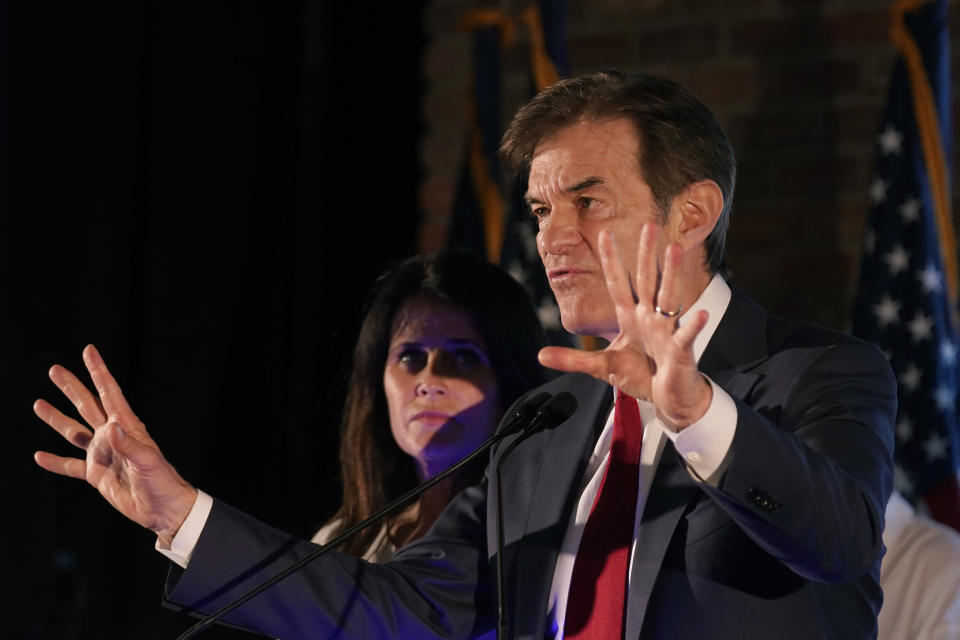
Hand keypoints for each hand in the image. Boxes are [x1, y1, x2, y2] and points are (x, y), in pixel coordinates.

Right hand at [33, 344, 196, 546]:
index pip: (109, 393)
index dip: (99, 372)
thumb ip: (128, 445)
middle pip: (87, 406)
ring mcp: (102, 455)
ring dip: (56, 419)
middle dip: (72, 387)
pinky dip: (55, 461)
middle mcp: (112, 437)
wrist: (163, 508)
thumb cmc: (163, 481)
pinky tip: (39, 456)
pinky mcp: (97, 475)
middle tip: (55, 370)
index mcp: (127, 427)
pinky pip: (71, 466)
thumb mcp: (148, 461)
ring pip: (74, 432)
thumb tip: (109, 427)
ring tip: (38, 404)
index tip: (88, 351)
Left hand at [539, 223, 711, 428]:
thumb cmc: (642, 376)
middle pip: (646, 279)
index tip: (603, 233)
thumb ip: (572, 359)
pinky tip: (701, 314)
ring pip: (668, 297)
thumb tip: (539, 355)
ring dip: (670, 273)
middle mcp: (649, 318)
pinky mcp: (680, 350)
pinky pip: (686, 336)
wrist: (669, 397)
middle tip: (650, 224)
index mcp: (631, 318)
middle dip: (646, 253)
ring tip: (674, 249)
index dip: (611, 260)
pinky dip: (693, 326)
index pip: (618, 283)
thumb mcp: (602, 366)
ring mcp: (666, 331)